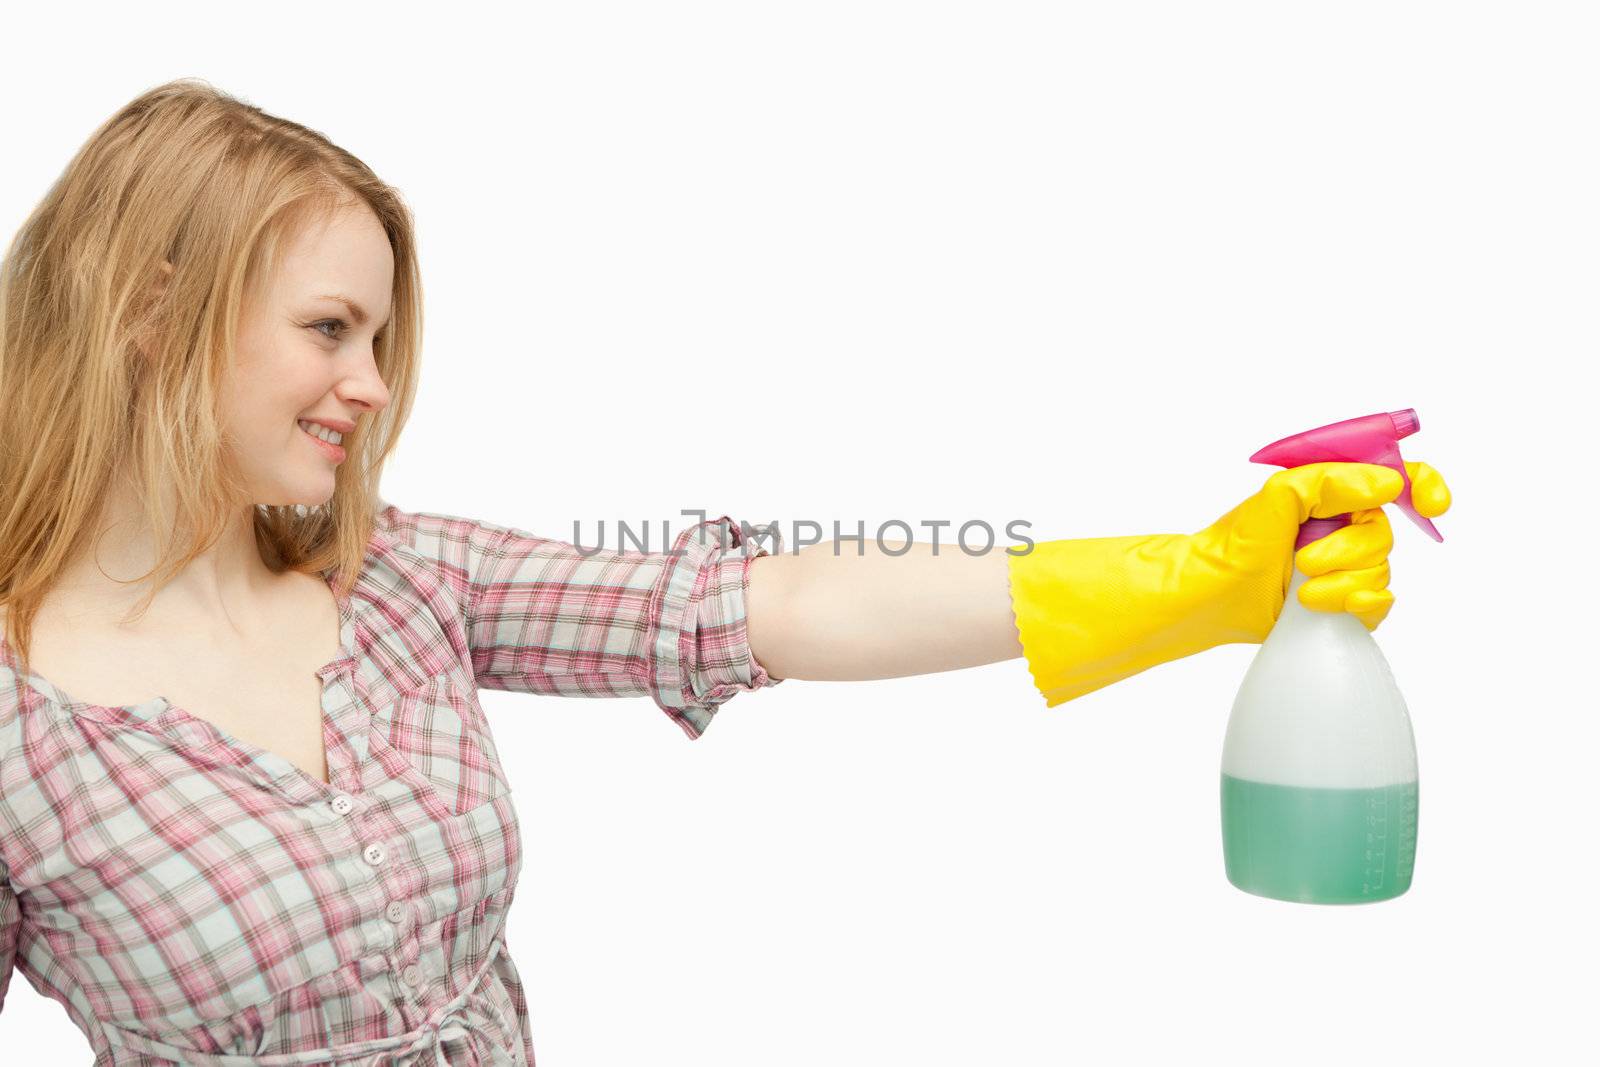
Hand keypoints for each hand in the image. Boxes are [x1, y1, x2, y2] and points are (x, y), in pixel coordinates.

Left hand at [1199, 460, 1452, 635]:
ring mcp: (1346, 565)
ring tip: (1301, 589)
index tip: (1433, 506)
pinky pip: (1377, 604)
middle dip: (1348, 551)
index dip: (1423, 488)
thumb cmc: (1238, 542)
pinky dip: (1359, 606)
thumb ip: (1330, 481)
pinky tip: (1329, 606)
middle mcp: (1345, 526)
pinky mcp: (1343, 600)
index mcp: (1335, 493)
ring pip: (1380, 572)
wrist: (1215, 594)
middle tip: (1304, 559)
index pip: (1396, 480)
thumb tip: (1388, 484)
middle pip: (1385, 535)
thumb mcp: (1277, 496)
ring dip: (1341, 583)